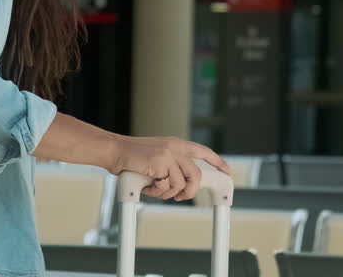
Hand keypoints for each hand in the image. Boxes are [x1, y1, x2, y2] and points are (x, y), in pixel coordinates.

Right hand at [106, 135, 229, 200]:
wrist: (114, 151)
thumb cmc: (132, 159)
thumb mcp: (156, 158)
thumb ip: (171, 167)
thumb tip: (181, 186)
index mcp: (176, 143)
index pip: (203, 151)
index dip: (218, 161)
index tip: (227, 171)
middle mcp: (175, 146)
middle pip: (197, 174)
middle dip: (190, 192)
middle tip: (179, 198)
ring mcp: (169, 153)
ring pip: (182, 183)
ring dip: (169, 193)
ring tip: (156, 190)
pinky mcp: (162, 162)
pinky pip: (169, 186)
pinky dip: (158, 192)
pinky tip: (148, 186)